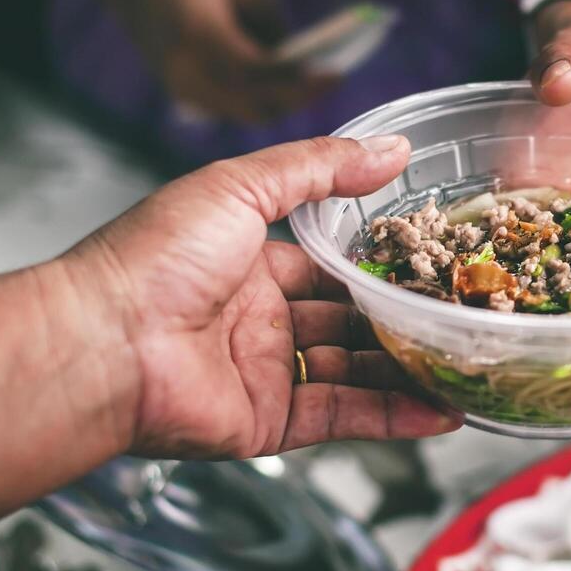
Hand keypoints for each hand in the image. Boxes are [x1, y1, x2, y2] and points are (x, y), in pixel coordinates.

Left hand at [58, 135, 460, 458]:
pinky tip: (442, 411)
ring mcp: (265, 372)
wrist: (103, 344)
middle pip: (349, 321)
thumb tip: (392, 148)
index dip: (378, 264)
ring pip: (355, 372)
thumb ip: (319, 167)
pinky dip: (394, 416)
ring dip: (409, 371)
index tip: (432, 260)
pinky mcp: (269, 422)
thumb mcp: (240, 187)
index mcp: (250, 261)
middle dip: (402, 321)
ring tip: (466, 365)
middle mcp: (259, 318)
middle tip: (462, 315)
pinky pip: (344, 417)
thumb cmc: (155, 258)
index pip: (329, 264)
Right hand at [115, 0, 333, 123]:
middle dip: (297, 99)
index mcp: (199, 33)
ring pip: (243, 114)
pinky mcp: (178, 90)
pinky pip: (228, 108)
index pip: (260, 74)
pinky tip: (282, 82)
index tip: (336, 74)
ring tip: (312, 82)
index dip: (301, 82)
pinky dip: (258, 101)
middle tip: (330, 80)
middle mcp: (186, 68)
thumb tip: (304, 65)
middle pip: (254, 106)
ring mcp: (178, 84)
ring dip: (279, 103)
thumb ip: (271, 23)